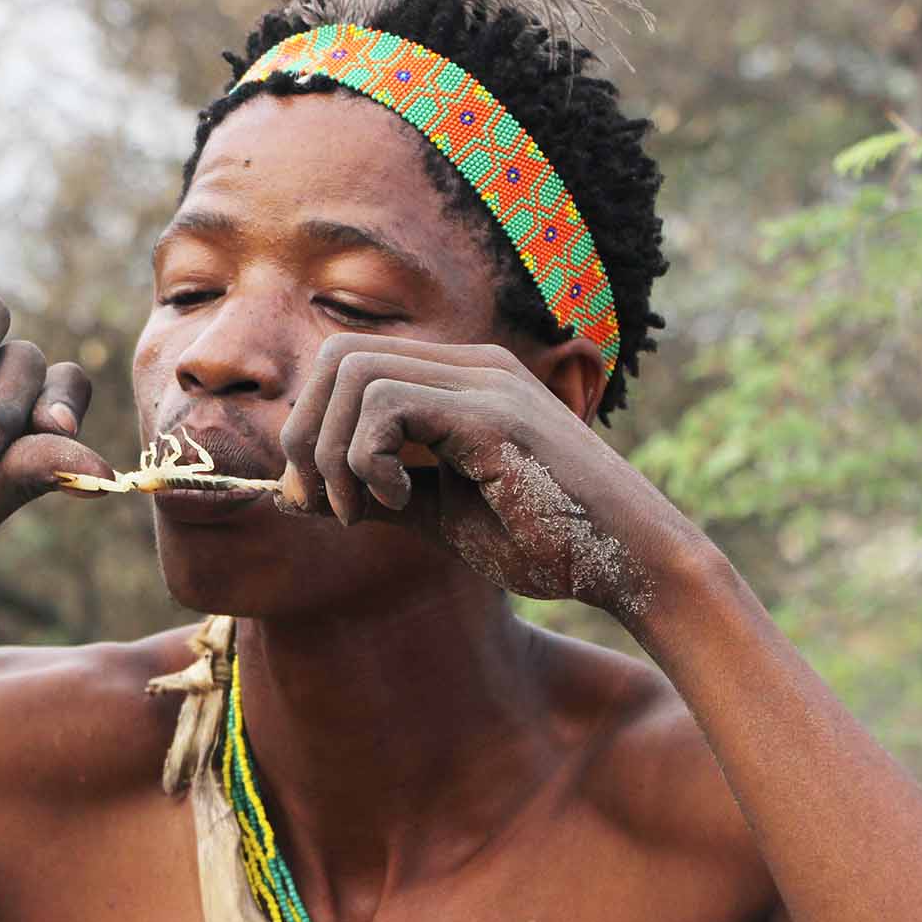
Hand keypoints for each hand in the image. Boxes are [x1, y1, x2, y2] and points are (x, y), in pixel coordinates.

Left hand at [277, 336, 703, 622]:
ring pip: (352, 372)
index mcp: (459, 380)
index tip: (318, 501)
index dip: (309, 428)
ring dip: (334, 454)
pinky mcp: (493, 413)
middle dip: (306, 436)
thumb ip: (372, 494)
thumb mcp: (437, 516)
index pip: (345, 363)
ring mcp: (485, 381)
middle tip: (328, 507)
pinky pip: (387, 405)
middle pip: (336, 356)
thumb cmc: (547, 543)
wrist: (633, 565)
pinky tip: (400, 500)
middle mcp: (471, 365)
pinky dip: (369, 459)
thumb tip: (287, 492)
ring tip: (365, 511)